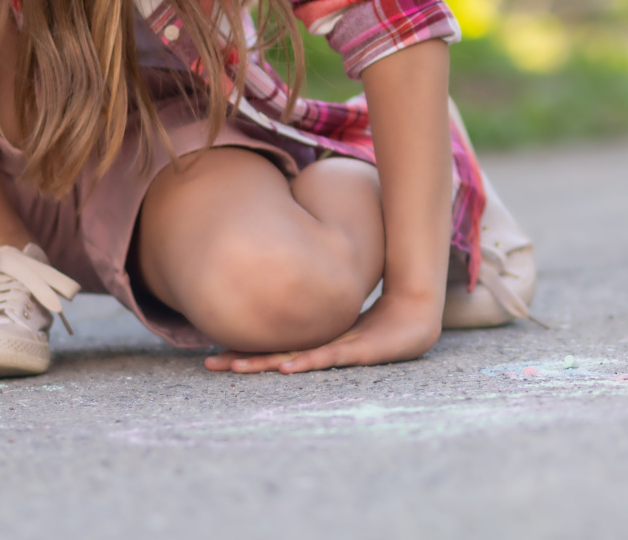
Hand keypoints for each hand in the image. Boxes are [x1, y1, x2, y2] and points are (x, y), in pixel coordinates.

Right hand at [205, 286, 445, 374]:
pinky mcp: (360, 351)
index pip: (274, 344)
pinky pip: (330, 356)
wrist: (415, 313)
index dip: (246, 347)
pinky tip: (287, 367)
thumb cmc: (379, 307)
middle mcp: (321, 350)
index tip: (215, 350)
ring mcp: (339, 353)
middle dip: (245, 360)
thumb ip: (319, 281)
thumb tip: (294, 259)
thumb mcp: (343, 291)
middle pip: (277, 355)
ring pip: (297, 360)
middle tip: (212, 364)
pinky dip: (308, 362)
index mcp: (315, 339)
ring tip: (238, 367)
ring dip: (267, 364)